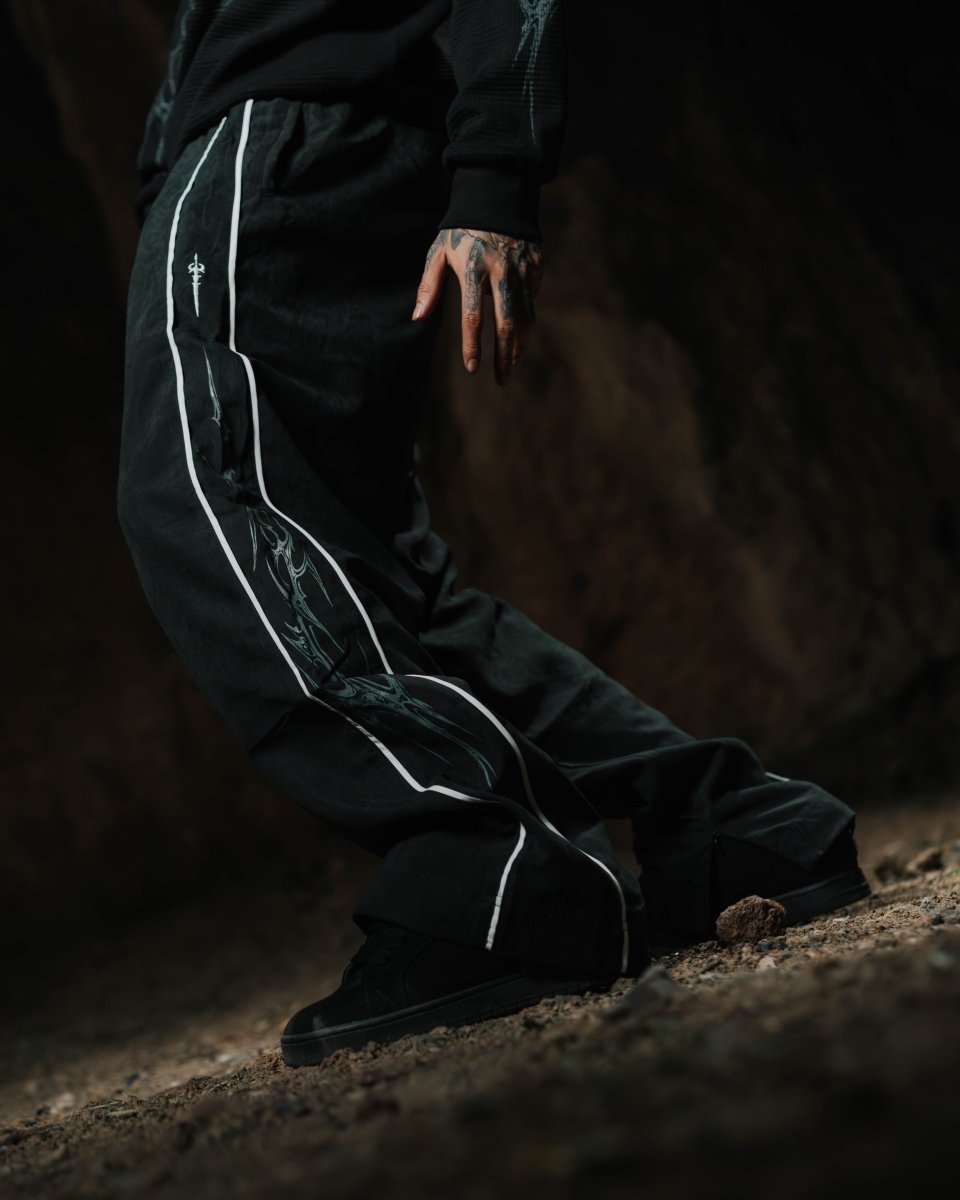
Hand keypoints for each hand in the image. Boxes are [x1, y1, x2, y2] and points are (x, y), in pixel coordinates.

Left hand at [412, 227, 543, 386]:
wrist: (495, 195)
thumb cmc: (459, 231)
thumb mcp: (438, 252)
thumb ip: (428, 286)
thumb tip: (417, 318)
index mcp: (472, 268)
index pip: (473, 316)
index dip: (472, 345)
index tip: (472, 368)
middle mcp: (500, 270)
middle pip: (506, 324)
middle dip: (504, 356)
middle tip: (501, 379)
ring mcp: (522, 268)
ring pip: (526, 316)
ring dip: (519, 345)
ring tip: (511, 363)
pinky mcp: (536, 265)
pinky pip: (533, 300)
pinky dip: (527, 320)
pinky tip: (519, 334)